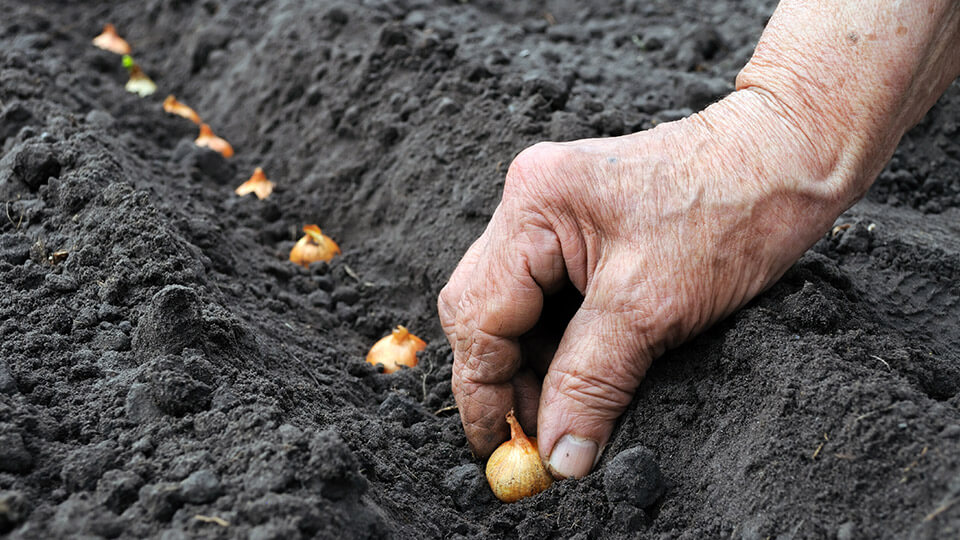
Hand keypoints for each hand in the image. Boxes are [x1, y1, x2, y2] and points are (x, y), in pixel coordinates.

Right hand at [438, 89, 854, 477]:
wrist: (788, 155)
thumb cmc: (731, 210)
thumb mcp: (653, 307)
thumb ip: (591, 383)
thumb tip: (559, 456)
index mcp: (533, 205)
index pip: (477, 313)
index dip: (483, 390)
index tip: (498, 449)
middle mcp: (530, 201)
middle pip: (483, 308)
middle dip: (504, 379)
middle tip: (533, 440)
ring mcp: (553, 211)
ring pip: (514, 307)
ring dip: (531, 365)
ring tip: (561, 416)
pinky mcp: (580, 226)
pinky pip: (546, 295)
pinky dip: (557, 342)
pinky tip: (578, 376)